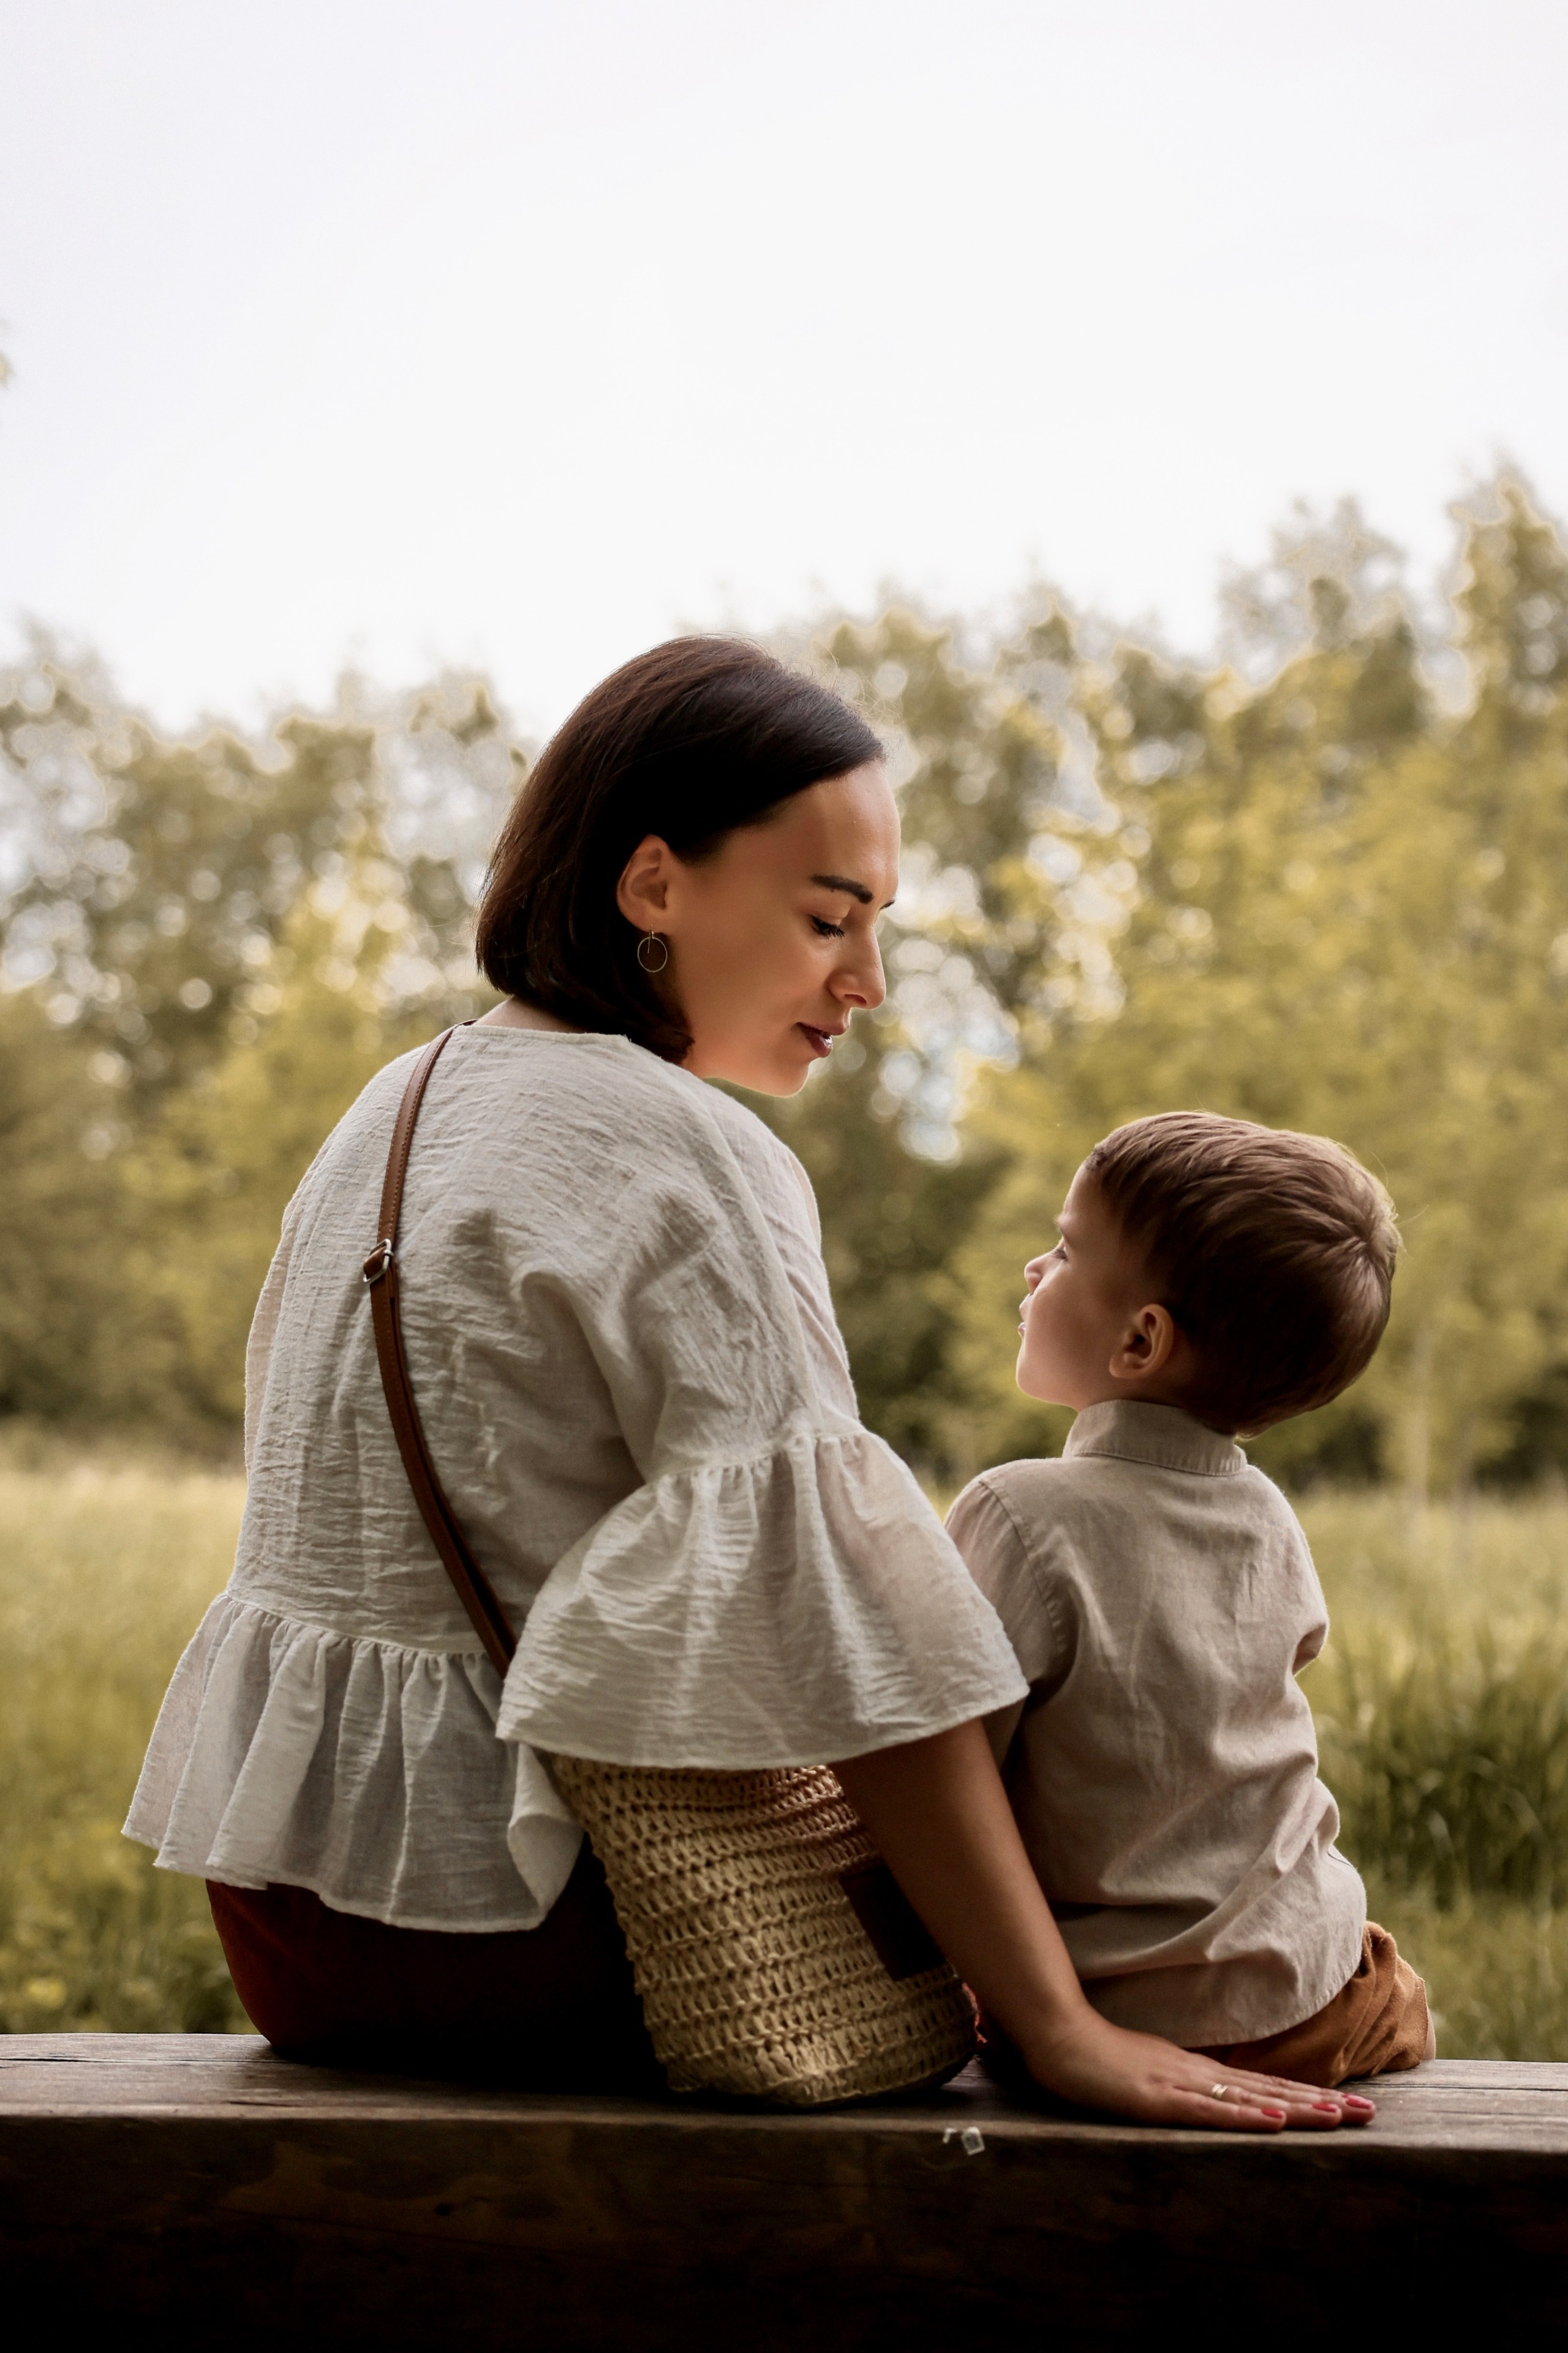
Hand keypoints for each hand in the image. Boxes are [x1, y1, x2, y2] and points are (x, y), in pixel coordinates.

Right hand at [1019, 2006, 1375, 2131]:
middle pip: (1269, 2091)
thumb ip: (1171, 2084)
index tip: (1345, 2106)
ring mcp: (1178, 2085)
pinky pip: (1209, 2110)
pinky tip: (1275, 2122)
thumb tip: (1205, 2095)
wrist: (1055, 2034)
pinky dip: (1246, 2117)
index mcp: (1194, 2072)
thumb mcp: (1142, 2073)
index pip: (1260, 2087)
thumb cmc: (1092, 2057)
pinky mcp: (1157, 2099)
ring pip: (1250, 2099)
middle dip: (1320, 2104)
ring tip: (1340, 2118)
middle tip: (1368, 2115)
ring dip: (1298, 2109)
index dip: (1304, 2096)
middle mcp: (1197, 2075)